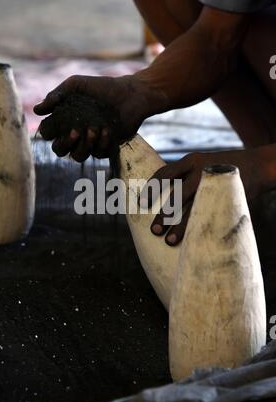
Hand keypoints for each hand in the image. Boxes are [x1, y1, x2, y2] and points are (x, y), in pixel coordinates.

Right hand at [33, 74, 159, 160]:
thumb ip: (56, 95)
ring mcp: (90, 143)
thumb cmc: (102, 87)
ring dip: (84, 145)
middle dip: (65, 144)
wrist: (130, 94)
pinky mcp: (105, 148)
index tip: (54, 125)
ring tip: (94, 129)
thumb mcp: (76, 85)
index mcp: (64, 120)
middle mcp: (76, 134)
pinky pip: (98, 154)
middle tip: (75, 132)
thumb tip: (36, 110)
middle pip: (60, 150)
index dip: (48, 133)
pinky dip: (102, 143)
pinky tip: (107, 130)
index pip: (48, 134)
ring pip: (78, 156)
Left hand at [141, 149, 264, 245]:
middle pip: (177, 194)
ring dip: (180, 226)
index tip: (141, 203)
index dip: (151, 188)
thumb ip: (187, 179)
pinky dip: (199, 227)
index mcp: (192, 160)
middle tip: (155, 231)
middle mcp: (201, 169)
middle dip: (164, 214)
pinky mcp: (227, 194)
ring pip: (193, 207)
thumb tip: (165, 203)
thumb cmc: (224, 170)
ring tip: (170, 241)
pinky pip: (210, 212)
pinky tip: (193, 239)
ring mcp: (215, 182)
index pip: (165, 173)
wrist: (259, 164)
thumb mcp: (204, 167)